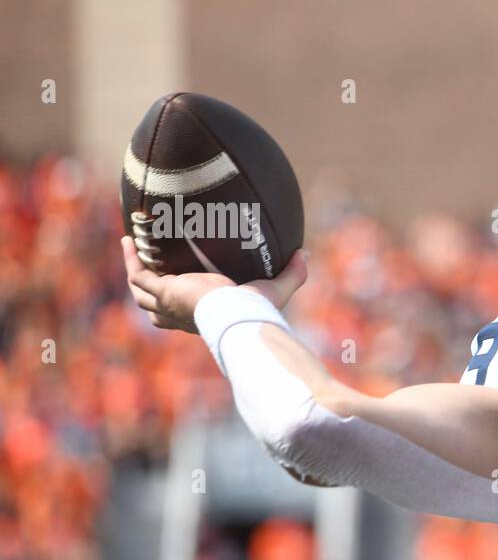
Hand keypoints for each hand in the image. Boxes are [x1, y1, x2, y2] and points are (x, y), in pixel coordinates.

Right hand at [121, 236, 309, 332]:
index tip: (181, 287)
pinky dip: (132, 260)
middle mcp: (183, 315)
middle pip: (155, 309)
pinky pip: (139, 275)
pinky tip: (129, 241)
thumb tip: (305, 254)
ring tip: (131, 248)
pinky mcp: (165, 292)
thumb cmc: (256, 310)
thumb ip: (292, 273)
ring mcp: (170, 305)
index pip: (186, 314)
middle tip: (144, 269)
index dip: (180, 303)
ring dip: (134, 271)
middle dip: (147, 291)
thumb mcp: (276, 288)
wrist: (239, 316)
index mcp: (203, 319)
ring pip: (141, 292)